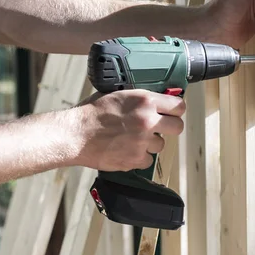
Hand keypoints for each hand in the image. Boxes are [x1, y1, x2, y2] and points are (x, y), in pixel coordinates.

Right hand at [69, 90, 185, 171]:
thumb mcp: (118, 95)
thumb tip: (155, 101)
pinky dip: (139, 157)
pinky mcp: (135, 159)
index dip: (176, 110)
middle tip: (159, 127)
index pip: (178, 106)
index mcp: (144, 101)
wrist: (76, 134)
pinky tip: (126, 150)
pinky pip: (147, 160)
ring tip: (133, 139)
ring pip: (161, 145)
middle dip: (170, 127)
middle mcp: (147, 121)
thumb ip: (139, 98)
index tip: (172, 112)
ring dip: (151, 143)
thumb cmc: (91, 114)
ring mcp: (142, 142)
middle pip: (177, 127)